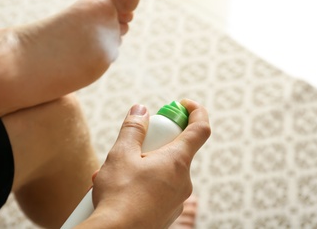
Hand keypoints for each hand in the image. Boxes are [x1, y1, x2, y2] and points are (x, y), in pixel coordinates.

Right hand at [89, 99, 209, 227]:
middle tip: (132, 146)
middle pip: (176, 149)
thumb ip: (133, 129)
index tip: (183, 104)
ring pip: (164, 170)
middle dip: (154, 142)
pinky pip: (160, 189)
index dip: (195, 111)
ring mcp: (177, 199)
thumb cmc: (119, 195)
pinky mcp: (167, 212)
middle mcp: (183, 180)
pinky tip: (122, 190)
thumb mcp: (121, 154)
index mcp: (177, 161)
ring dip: (144, 165)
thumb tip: (141, 110)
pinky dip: (145, 183)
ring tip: (117, 173)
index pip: (200, 128)